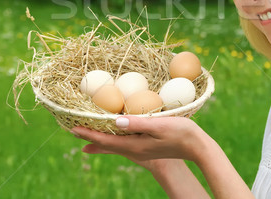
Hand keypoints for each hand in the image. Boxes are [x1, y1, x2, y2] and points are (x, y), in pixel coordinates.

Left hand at [71, 116, 204, 169]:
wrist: (197, 147)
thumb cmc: (181, 133)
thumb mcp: (159, 126)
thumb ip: (137, 123)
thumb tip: (115, 121)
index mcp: (135, 145)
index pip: (106, 140)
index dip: (89, 134)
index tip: (73, 128)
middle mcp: (135, 149)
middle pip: (107, 144)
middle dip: (90, 137)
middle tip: (73, 130)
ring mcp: (141, 149)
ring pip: (114, 144)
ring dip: (100, 138)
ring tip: (87, 136)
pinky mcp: (147, 146)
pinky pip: (124, 143)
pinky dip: (113, 139)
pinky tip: (115, 135)